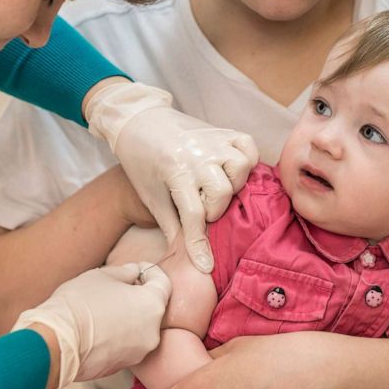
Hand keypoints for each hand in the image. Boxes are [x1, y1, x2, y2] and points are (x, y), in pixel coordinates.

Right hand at [12, 262, 170, 388]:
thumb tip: (134, 273)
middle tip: (119, 287)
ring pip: (140, 328)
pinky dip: (119, 335)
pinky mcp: (122, 366)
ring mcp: (139, 352)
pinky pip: (126, 345)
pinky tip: (99, 327)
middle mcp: (153, 332)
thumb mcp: (103, 275)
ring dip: (129, 317)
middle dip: (139, 296)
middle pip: (153, 308)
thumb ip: (125, 272)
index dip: (150, 272)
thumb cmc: (80, 303)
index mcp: (153, 305)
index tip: (137, 268)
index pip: (163, 283)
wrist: (58, 342)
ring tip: (105, 308)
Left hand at [86, 82, 257, 271]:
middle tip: (202, 208)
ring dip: (232, 184)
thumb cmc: (142, 164)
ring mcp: (212, 140)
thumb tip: (188, 259)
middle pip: (222, 193)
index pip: (193, 215)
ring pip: (240, 169)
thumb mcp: (151, 196)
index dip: (199, 244)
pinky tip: (232, 170)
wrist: (140, 122)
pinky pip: (248, 147)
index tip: (205, 266)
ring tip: (216, 188)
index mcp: (174, 171)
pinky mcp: (223, 131)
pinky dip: (246, 161)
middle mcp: (196, 154)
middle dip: (214, 209)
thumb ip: (172, 226)